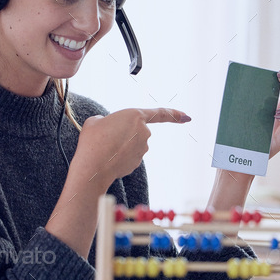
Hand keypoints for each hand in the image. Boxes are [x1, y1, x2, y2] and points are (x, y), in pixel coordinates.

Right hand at [72, 107, 190, 188]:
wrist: (93, 166)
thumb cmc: (93, 140)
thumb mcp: (96, 121)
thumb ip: (108, 121)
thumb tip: (110, 129)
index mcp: (135, 116)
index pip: (160, 113)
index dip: (174, 114)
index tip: (186, 117)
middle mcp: (144, 132)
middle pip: (137, 130)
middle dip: (124, 133)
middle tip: (106, 137)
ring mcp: (142, 149)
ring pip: (132, 144)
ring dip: (121, 145)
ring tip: (104, 148)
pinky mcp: (138, 162)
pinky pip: (129, 155)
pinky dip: (120, 156)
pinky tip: (108, 157)